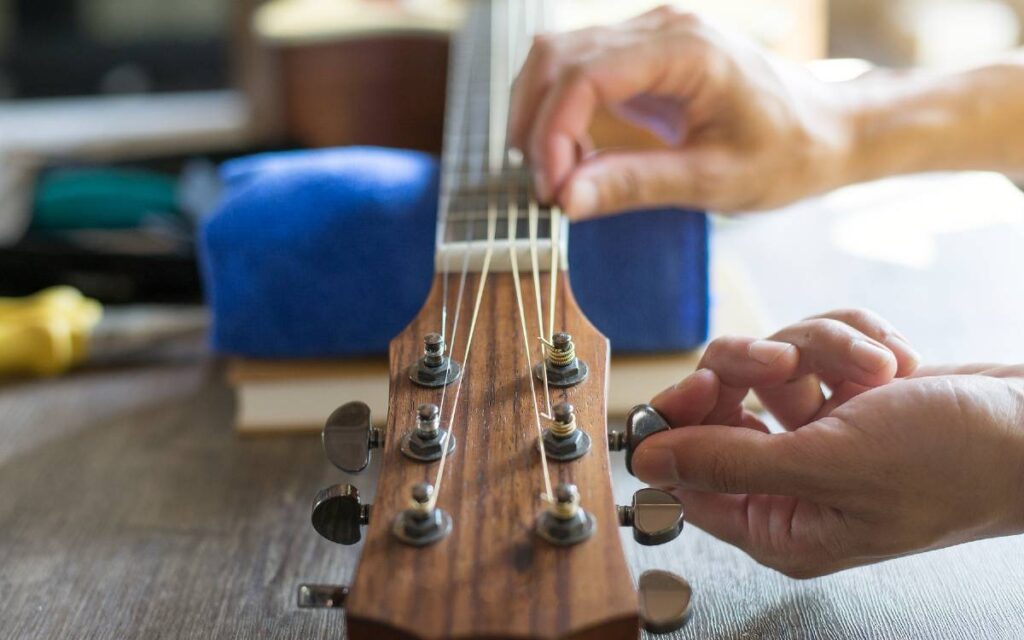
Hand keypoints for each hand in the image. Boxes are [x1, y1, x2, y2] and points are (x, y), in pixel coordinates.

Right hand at [508, 6, 852, 217]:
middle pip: (556, 57)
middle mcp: (661, 29)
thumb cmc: (787, 153)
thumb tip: (566, 198)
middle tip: (546, 189)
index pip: (584, 76)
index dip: (552, 134)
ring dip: (540, 117)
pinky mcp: (643, 57)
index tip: (551, 191)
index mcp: (685, 50)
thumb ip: (637, 184)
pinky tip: (575, 158)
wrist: (827, 130)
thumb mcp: (715, 180)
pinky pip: (578, 74)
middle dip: (535, 125)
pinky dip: (560, 116)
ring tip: (557, 176)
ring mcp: (650, 38)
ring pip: (557, 59)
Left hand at [631, 309, 1023, 577]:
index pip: (686, 472)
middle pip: (718, 400)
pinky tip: (896, 363)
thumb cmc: (953, 463)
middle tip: (786, 358)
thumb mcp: (829, 464)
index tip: (701, 387)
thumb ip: (729, 462)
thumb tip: (647, 461)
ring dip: (823, 348)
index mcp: (777, 522)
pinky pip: (815, 342)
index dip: (680, 423)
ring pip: (770, 359)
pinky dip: (855, 340)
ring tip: (878, 371)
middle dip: (758, 366)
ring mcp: (818, 430)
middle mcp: (789, 477)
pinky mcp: (846, 392)